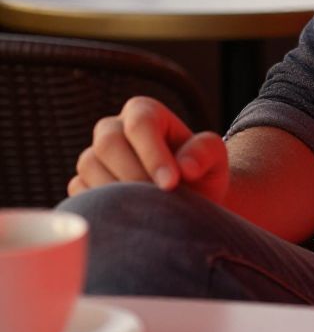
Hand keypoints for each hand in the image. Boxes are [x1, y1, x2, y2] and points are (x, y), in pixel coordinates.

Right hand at [68, 96, 228, 203]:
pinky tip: (128, 218)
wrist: (186, 204)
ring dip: (119, 192)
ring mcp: (94, 157)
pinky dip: (103, 207)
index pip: (140, 123)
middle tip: (157, 200)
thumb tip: (185, 166)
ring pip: (90, 167)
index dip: (153, 154)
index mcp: (145, 113)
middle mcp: (114, 129)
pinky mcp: (82, 185)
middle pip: (108, 142)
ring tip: (148, 210)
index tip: (171, 183)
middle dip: (134, 174)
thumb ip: (206, 152)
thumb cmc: (201, 175)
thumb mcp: (214, 159)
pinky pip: (81, 192)